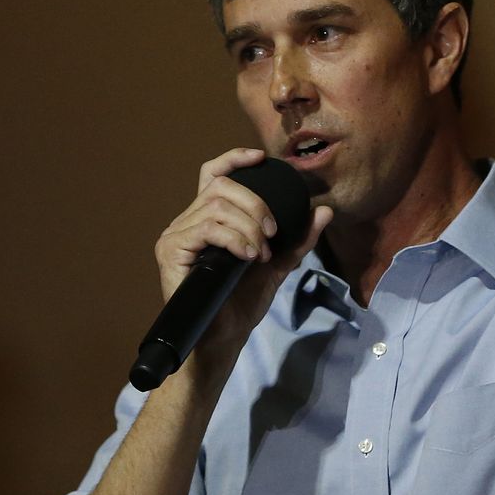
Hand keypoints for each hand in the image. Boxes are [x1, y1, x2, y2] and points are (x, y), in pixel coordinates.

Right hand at [153, 148, 332, 365]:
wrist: (222, 337)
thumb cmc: (241, 302)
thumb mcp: (277, 265)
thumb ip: (297, 239)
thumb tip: (324, 211)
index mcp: (208, 219)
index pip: (214, 174)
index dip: (235, 158)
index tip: (260, 157)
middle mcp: (188, 221)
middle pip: (222, 186)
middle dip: (256, 205)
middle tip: (273, 234)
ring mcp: (176, 234)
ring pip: (217, 206)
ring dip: (250, 227)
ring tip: (261, 253)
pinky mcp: (170, 250)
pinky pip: (206, 228)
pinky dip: (234, 238)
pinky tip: (248, 256)